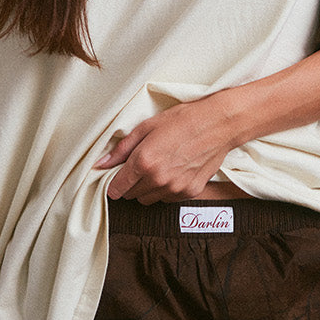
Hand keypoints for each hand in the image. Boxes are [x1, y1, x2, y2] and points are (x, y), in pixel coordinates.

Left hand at [95, 96, 234, 203]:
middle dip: (130, 184)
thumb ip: (122, 149)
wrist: (219, 124)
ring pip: (149, 200)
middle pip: (132, 195)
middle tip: (139, 168)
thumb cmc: (184, 120)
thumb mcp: (147, 127)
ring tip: (158, 168)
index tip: (114, 179)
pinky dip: (166, 190)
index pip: (118, 188)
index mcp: (144, 162)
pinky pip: (168, 198)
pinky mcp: (190, 191)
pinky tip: (173, 172)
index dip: (113, 184)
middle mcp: (158, 179)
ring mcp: (176, 188)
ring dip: (148, 189)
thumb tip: (101, 163)